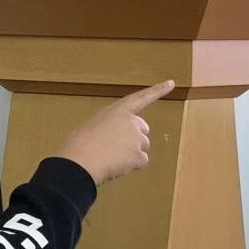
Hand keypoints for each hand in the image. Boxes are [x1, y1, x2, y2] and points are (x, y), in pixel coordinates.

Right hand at [51, 80, 174, 185]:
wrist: (79, 161)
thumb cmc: (77, 143)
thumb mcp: (91, 127)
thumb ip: (107, 128)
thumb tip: (111, 142)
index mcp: (116, 111)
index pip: (140, 98)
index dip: (157, 91)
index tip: (171, 83)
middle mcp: (130, 122)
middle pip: (143, 130)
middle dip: (135, 138)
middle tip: (115, 147)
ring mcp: (136, 139)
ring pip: (141, 147)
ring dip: (130, 153)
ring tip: (110, 157)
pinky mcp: (139, 155)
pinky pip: (140, 162)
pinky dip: (130, 166)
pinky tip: (115, 166)